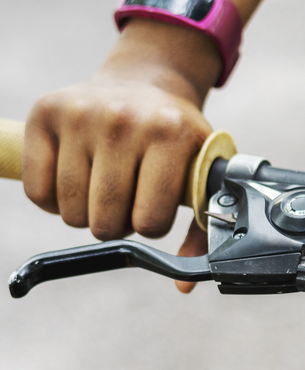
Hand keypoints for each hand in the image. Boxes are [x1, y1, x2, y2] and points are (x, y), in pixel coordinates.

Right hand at [22, 20, 221, 291]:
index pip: (150, 221)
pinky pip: (37, 193)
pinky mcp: (44, 113)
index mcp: (170, 134)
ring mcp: (81, 114)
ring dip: (86, 215)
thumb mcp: (202, 172)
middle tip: (126, 202)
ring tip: (103, 190)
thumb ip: (202, 229)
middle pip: (106, 221)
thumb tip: (184, 285)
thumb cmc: (177, 140)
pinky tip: (75, 182)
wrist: (146, 84)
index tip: (154, 210)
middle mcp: (124, 120)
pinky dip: (54, 202)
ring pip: (70, 212)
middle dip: (117, 226)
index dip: (151, 226)